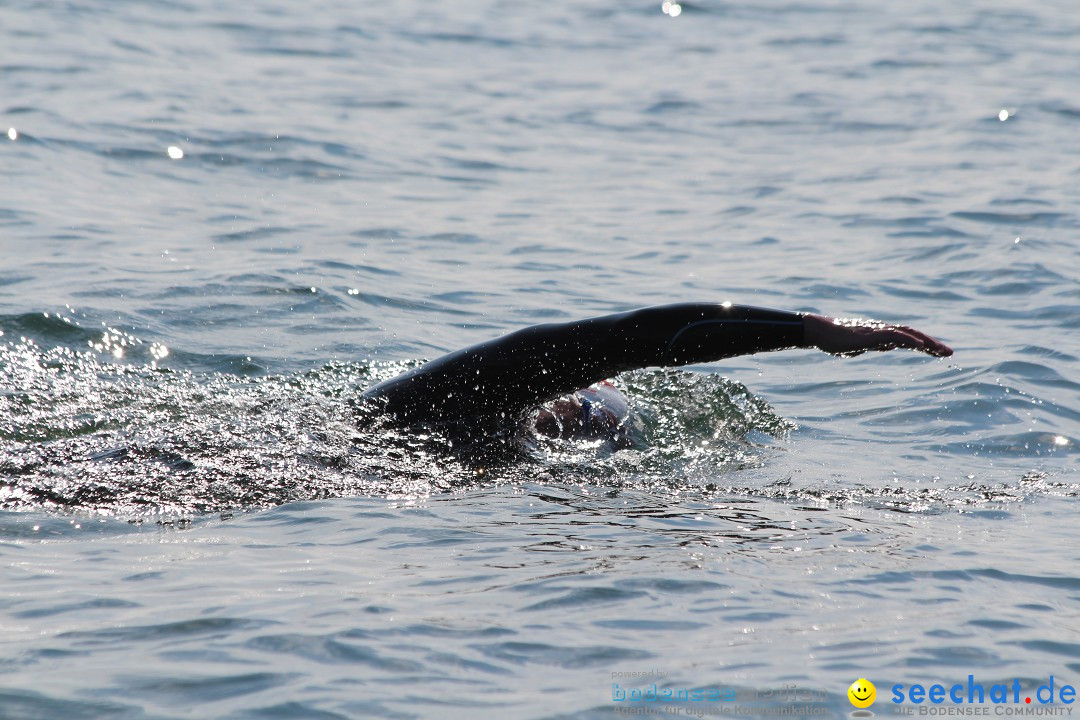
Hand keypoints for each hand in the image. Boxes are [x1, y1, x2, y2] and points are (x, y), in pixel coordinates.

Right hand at [803, 313, 952, 357]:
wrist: (819, 331)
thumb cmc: (835, 339)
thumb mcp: (860, 346)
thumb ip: (876, 344)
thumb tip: (889, 346)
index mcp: (882, 333)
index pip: (909, 337)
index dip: (925, 344)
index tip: (939, 352)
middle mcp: (884, 329)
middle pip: (914, 334)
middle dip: (933, 343)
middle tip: (950, 353)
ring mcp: (878, 330)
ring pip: (908, 334)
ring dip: (927, 342)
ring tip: (942, 351)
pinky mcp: (871, 334)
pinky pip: (894, 336)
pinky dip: (909, 340)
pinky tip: (920, 346)